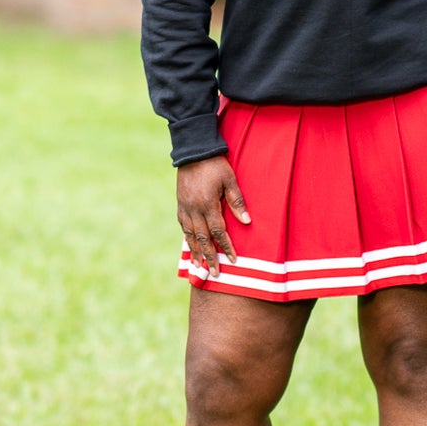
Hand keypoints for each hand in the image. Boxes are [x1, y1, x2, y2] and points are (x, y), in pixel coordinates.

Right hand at [176, 155, 250, 278]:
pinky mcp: (180, 204)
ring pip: (190, 235)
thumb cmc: (215, 165)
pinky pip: (183, 226)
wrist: (193, 151)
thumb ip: (237, 202)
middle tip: (215, 274)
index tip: (233, 260)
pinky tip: (190, 246)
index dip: (226, 247)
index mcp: (208, 204)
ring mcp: (185, 207)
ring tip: (199, 267)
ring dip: (195, 252)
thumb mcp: (230, 180)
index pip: (218, 232)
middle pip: (203, 239)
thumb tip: (246, 222)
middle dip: (210, 257)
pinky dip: (187, 238)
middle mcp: (194, 209)